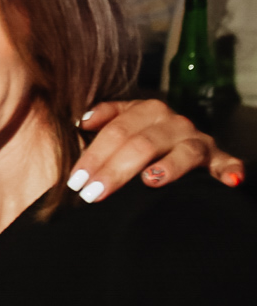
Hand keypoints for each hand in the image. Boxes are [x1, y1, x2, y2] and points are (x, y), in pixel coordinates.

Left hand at [73, 100, 243, 201]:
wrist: (173, 148)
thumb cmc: (136, 141)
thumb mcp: (118, 127)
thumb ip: (100, 123)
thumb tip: (81, 122)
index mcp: (146, 112)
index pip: (115, 132)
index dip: (94, 156)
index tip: (75, 180)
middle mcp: (173, 122)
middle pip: (142, 143)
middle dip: (115, 170)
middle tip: (93, 194)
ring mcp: (196, 140)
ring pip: (183, 151)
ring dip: (167, 167)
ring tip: (149, 181)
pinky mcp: (217, 158)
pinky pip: (225, 163)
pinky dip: (229, 170)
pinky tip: (229, 180)